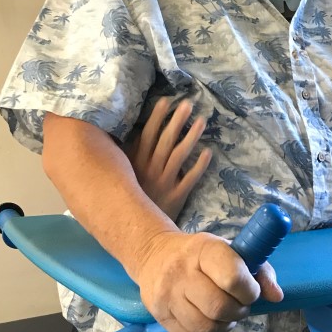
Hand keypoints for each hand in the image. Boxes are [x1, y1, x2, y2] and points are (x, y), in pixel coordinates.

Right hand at [127, 97, 211, 221]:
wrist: (136, 230)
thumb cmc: (131, 197)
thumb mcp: (123, 175)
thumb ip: (129, 156)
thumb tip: (133, 131)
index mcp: (135, 163)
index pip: (147, 135)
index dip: (156, 117)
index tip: (166, 101)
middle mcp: (150, 170)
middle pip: (164, 141)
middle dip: (176, 121)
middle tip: (188, 104)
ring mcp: (164, 183)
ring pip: (178, 156)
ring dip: (190, 138)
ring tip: (201, 122)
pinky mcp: (176, 197)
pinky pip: (189, 179)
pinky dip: (199, 167)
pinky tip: (208, 153)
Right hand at [135, 229, 282, 331]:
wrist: (154, 256)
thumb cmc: (201, 255)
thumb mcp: (230, 251)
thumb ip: (259, 270)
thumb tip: (276, 296)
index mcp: (204, 250)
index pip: (232, 277)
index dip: (249, 291)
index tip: (251, 291)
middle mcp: (181, 271)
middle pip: (220, 307)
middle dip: (239, 311)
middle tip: (240, 305)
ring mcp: (167, 295)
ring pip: (206, 328)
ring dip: (224, 325)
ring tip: (225, 314)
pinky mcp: (160, 316)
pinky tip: (209, 321)